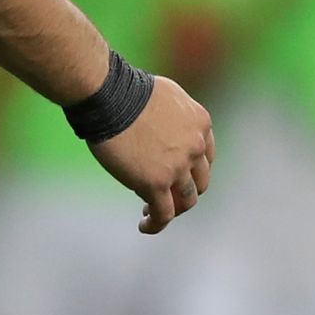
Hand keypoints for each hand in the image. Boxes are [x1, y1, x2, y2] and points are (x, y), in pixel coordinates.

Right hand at [88, 75, 214, 233]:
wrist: (108, 95)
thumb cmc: (125, 89)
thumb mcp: (166, 94)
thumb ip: (176, 115)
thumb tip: (166, 128)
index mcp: (201, 124)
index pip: (205, 157)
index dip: (191, 169)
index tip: (175, 174)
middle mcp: (195, 147)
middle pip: (199, 181)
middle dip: (184, 190)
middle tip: (166, 195)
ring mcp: (178, 167)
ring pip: (186, 200)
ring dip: (173, 208)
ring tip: (152, 211)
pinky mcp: (156, 183)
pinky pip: (163, 213)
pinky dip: (156, 223)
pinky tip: (145, 225)